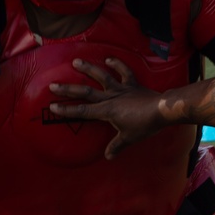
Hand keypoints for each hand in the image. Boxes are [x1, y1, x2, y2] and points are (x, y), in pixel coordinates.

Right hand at [49, 58, 166, 158]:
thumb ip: (117, 146)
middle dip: (68, 89)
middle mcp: (111, 97)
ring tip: (76, 62)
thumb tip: (108, 156)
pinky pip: (124, 71)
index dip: (67, 110)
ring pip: (102, 76)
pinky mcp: (132, 84)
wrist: (162, 110)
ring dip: (89, 68)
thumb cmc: (145, 125)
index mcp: (107, 110)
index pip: (83, 111)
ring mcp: (121, 88)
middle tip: (53, 85)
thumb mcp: (129, 138)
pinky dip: (117, 64)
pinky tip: (108, 58)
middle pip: (86, 92)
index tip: (52, 107)